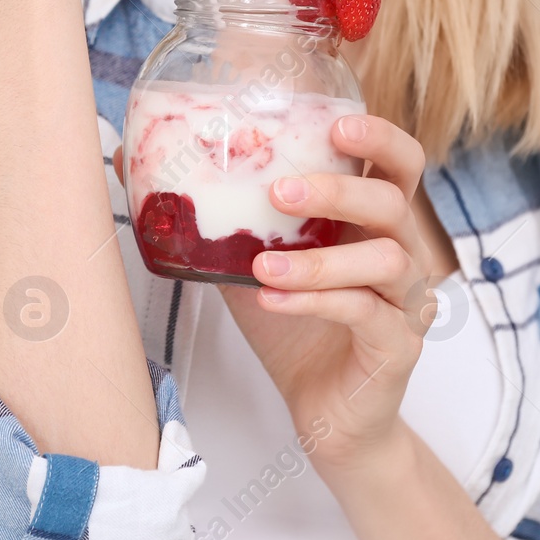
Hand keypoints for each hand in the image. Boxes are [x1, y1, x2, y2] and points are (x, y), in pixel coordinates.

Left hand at [224, 114, 439, 471]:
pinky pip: (366, 314)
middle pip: (395, 202)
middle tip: (281, 191)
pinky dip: (316, 301)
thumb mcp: (249, 266)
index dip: (379, 135)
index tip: (336, 122)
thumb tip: (132, 165)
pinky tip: (273, 299)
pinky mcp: (399, 347)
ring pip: (384, 260)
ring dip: (319, 259)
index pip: (400, 162)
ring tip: (261, 263)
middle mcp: (403, 254)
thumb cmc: (296, 331)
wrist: (328, 417)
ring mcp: (407, 303)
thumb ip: (214, 221)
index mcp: (374, 224)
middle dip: (339, 189)